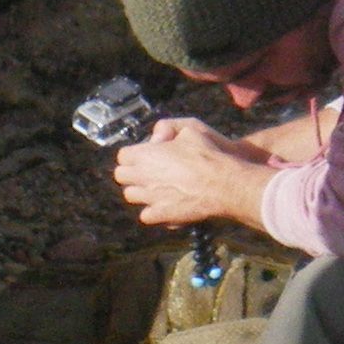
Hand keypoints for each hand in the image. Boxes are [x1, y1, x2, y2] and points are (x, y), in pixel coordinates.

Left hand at [113, 117, 271, 229]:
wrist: (222, 185)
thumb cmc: (208, 155)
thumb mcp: (189, 128)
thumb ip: (166, 128)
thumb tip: (155, 139)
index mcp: (145, 155)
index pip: (122, 156)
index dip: (133, 154)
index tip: (144, 155)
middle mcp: (143, 177)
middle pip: (121, 176)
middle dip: (130, 172)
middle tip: (146, 170)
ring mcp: (151, 198)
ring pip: (131, 196)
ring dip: (140, 191)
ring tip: (155, 187)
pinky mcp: (161, 215)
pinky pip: (145, 215)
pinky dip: (152, 210)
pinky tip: (164, 204)